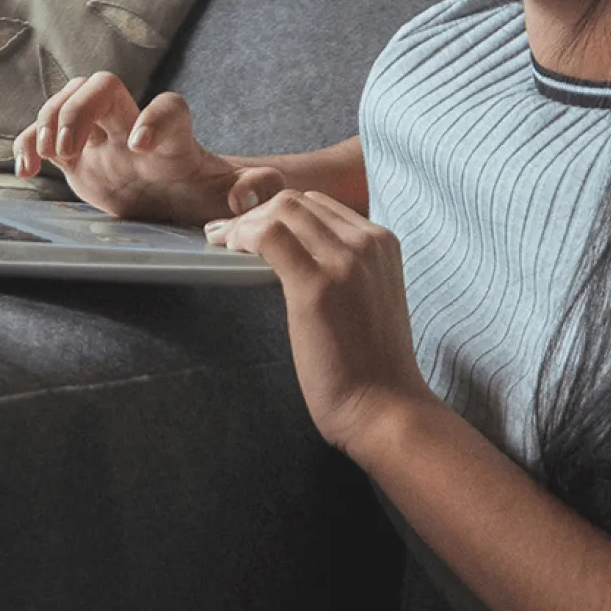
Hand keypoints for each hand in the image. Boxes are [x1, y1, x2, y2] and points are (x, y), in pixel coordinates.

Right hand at [13, 71, 284, 225]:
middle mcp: (134, 127)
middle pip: (105, 87)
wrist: (175, 197)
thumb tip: (257, 193)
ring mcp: (102, 136)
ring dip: (49, 119)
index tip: (141, 146)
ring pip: (69, 99)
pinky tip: (24, 170)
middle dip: (81, 108)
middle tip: (67, 146)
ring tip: (46, 154)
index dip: (156, 118)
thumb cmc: (203, 195)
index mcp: (175, 139)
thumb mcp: (231, 198)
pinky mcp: (76, 152)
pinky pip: (43, 134)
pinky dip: (27, 144)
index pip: (169, 108)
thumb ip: (252, 191)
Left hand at [208, 190, 434, 457]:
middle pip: (297, 202)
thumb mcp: (368, 297)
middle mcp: (367, 243)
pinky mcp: (317, 285)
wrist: (386, 407)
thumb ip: (343, 269)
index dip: (278, 214)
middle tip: (227, 238)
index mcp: (381, 243)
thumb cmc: (371, 365)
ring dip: (244, 224)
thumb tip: (291, 255)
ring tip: (224, 244)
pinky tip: (229, 251)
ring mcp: (345, 261)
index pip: (319, 206)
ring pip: (282, 210)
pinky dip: (241, 236)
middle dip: (256, 214)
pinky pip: (269, 236)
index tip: (252, 231)